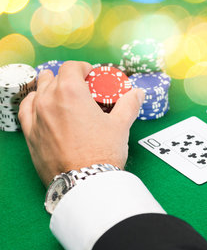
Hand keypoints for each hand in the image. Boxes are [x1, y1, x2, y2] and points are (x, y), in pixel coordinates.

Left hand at [18, 61, 144, 184]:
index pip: (72, 67)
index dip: (83, 68)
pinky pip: (26, 110)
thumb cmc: (102, 153)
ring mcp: (36, 117)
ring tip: (63, 98)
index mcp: (70, 92)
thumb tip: (138, 93)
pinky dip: (34, 104)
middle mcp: (48, 100)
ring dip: (50, 89)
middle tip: (83, 90)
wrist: (85, 181)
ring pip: (38, 91)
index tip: (91, 76)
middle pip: (53, 77)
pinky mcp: (30, 134)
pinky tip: (42, 106)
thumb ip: (129, 105)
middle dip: (68, 79)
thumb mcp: (120, 125)